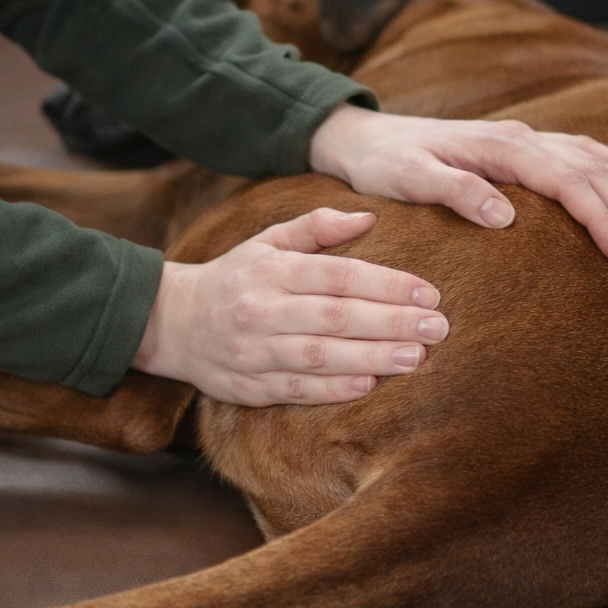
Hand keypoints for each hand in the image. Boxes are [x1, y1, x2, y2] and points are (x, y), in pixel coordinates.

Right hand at [131, 208, 446, 405]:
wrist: (169, 322)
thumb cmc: (232, 278)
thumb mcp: (265, 241)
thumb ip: (315, 228)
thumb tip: (368, 217)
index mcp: (272, 269)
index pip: (338, 276)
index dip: (387, 284)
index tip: (429, 293)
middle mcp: (262, 309)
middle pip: (335, 316)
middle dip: (391, 322)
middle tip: (438, 328)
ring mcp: (253, 350)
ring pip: (319, 355)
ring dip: (371, 357)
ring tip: (416, 358)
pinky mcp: (246, 386)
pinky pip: (295, 390)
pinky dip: (333, 390)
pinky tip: (369, 386)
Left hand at [309, 104, 607, 263]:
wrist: (365, 138)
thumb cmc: (383, 164)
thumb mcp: (409, 179)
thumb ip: (455, 192)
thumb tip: (506, 216)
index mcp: (499, 149)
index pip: (566, 182)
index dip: (600, 218)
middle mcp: (518, 138)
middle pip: (590, 173)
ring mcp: (520, 139)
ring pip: (592, 162)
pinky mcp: (515, 146)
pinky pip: (577, 151)